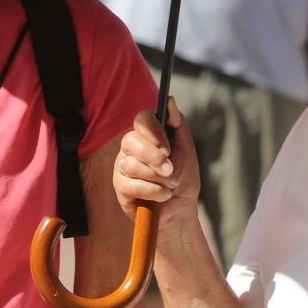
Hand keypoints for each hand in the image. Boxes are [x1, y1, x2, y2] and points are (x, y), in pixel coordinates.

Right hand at [112, 98, 200, 226]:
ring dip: (156, 177)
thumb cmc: (184, 176)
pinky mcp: (120, 187)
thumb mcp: (186, 149)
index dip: (152, 131)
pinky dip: (152, 191)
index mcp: (148, 134)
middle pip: (130, 140)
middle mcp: (132, 147)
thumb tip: (169, 101)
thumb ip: (178, 125)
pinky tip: (163, 195)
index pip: (141, 119)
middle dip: (153, 157)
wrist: (181, 207)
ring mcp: (123, 166)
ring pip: (130, 164)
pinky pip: (130, 185)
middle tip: (170, 169)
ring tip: (171, 184)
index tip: (167, 147)